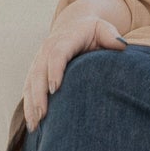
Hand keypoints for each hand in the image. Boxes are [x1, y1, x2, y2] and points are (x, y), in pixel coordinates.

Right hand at [20, 16, 126, 133]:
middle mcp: (47, 50)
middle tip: (43, 114)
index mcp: (64, 39)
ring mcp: (38, 61)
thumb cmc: (91, 31)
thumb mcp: (102, 28)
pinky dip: (28, 107)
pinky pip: (28, 89)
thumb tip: (121, 45)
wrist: (73, 25)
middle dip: (39, 94)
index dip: (54, 71)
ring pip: (30, 83)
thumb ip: (110, 36)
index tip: (55, 89)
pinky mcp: (34, 72)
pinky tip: (32, 124)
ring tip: (35, 125)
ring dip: (31, 104)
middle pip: (38, 72)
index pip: (56, 54)